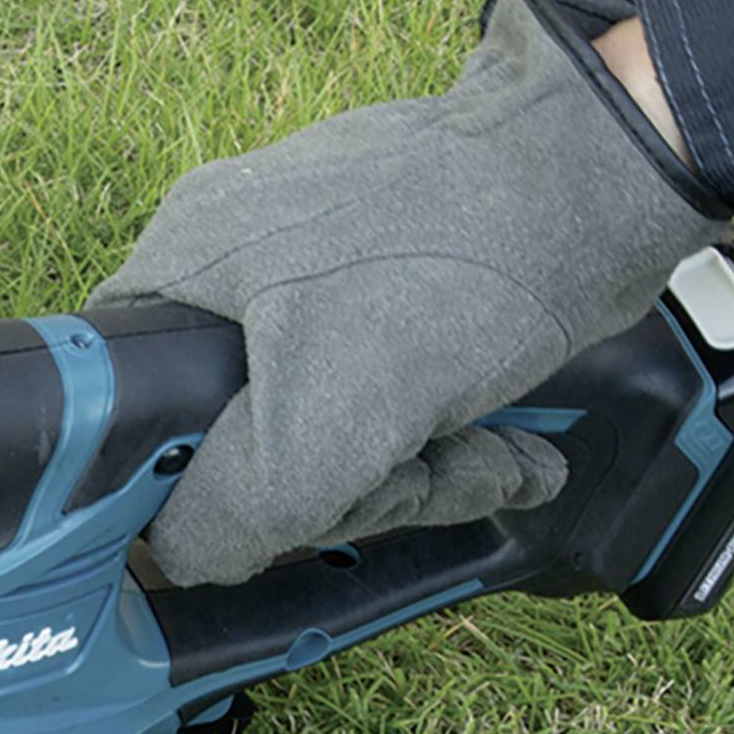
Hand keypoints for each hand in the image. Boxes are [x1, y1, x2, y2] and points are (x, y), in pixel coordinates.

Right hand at [87, 0, 733, 585]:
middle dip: (338, 492)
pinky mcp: (389, 294)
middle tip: (406, 481)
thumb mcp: (324, 419)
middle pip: (238, 442)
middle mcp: (229, 270)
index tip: (269, 518)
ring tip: (489, 465)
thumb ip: (234, 506)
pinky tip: (513, 457)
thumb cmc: (459, 266)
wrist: (605, 176)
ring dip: (411, 477)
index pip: (127, 420)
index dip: (187, 490)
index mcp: (179, 274)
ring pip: (325, 435)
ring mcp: (313, 281)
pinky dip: (448, 443)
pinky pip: (387, 406)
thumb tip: (182, 557)